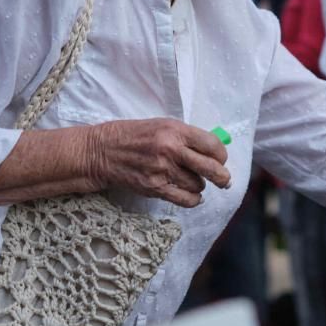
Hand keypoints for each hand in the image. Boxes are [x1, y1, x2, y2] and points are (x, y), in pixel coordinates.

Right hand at [84, 118, 230, 207]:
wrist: (101, 151)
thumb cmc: (133, 136)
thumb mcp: (161, 125)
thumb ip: (185, 136)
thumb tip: (213, 151)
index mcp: (174, 130)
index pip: (212, 144)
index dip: (221, 154)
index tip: (221, 159)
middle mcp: (170, 149)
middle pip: (211, 167)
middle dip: (222, 177)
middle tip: (224, 180)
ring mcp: (162, 169)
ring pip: (197, 184)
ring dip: (199, 185)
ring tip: (191, 181)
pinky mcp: (153, 187)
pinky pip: (184, 199)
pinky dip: (193, 200)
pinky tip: (192, 195)